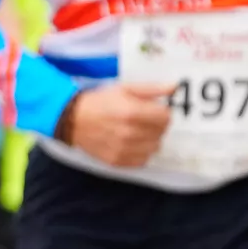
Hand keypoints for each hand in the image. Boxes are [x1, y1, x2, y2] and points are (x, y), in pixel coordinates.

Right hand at [58, 82, 172, 168]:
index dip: (162, 112)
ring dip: (149, 140)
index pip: (166, 117)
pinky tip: (131, 143)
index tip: (154, 111)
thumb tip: (174, 87)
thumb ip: (151, 89)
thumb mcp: (124, 89)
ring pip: (154, 148)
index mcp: (133, 112)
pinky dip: (140, 152)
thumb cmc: (99, 102)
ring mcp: (123, 149)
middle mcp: (129, 133)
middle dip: (156, 125)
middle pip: (161, 133)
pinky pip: (142, 160)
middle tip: (143, 120)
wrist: (73, 120)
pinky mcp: (117, 161)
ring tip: (137, 132)